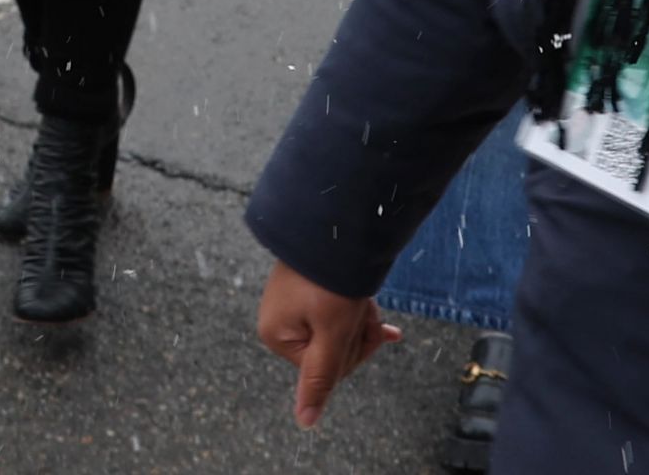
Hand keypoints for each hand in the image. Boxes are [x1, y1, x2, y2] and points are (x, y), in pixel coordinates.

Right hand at [257, 262, 401, 429]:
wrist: (333, 226)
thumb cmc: (330, 282)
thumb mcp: (331, 335)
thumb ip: (320, 378)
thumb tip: (305, 422)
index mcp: (276, 335)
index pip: (323, 367)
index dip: (351, 351)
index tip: (365, 327)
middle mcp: (278, 319)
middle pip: (328, 348)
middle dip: (355, 332)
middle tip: (366, 308)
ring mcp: (290, 301)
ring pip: (335, 328)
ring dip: (357, 317)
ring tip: (365, 298)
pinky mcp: (304, 286)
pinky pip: (331, 309)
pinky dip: (353, 308)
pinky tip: (372, 308)